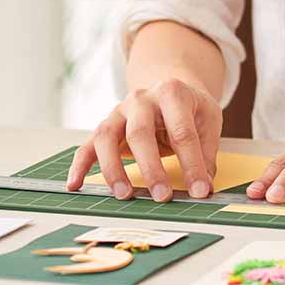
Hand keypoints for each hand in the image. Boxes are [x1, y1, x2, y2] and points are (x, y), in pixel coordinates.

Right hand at [65, 77, 222, 201]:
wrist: (169, 88)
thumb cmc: (189, 108)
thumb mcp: (208, 120)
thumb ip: (206, 153)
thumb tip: (203, 187)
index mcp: (172, 93)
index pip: (182, 132)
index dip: (192, 163)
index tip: (200, 191)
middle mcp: (141, 99)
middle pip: (140, 132)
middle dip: (151, 167)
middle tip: (162, 196)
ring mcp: (119, 111)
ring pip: (106, 137)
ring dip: (113, 168)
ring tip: (124, 195)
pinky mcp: (105, 126)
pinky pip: (87, 145)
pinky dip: (79, 166)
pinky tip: (76, 185)